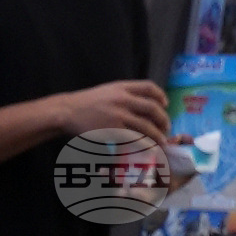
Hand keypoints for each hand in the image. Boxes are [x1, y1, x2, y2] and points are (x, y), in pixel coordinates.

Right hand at [55, 76, 177, 157]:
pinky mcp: (113, 129)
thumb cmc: (86, 104)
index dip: (161, 96)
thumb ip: (122, 95)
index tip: (165, 104)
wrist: (68, 111)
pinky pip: (134, 138)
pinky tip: (148, 149)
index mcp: (122, 87)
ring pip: (146, 125)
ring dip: (157, 135)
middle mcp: (123, 98)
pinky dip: (144, 144)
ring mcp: (119, 114)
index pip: (149, 87)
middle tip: (166, 128)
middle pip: (152, 107)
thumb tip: (139, 105)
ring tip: (162, 142)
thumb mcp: (106, 91)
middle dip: (163, 119)